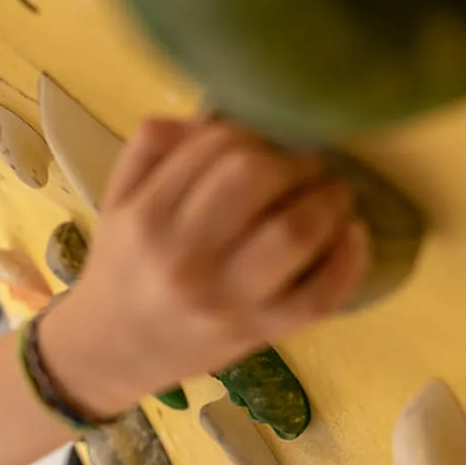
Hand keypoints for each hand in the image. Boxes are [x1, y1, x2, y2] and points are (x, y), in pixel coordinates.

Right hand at [67, 118, 370, 397]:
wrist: (112, 350)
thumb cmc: (122, 267)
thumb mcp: (119, 202)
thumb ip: (152, 149)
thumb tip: (212, 114)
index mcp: (147, 217)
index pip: (215, 146)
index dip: (252, 132)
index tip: (264, 143)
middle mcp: (183, 257)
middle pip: (255, 178)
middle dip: (291, 160)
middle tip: (304, 166)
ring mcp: (225, 299)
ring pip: (294, 231)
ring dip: (328, 199)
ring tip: (333, 193)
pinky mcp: (259, 333)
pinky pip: (320, 295)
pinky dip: (349, 259)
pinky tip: (353, 234)